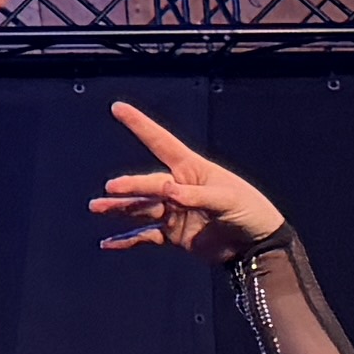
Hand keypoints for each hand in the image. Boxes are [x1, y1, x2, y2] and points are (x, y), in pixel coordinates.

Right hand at [89, 98, 280, 258]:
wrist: (256, 245)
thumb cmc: (249, 211)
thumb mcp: (227, 199)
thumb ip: (196, 196)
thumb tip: (167, 192)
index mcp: (192, 169)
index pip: (161, 142)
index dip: (140, 124)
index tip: (118, 108)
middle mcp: (178, 188)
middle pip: (148, 183)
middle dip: (130, 185)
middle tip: (112, 188)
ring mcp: (174, 212)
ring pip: (141, 207)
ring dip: (119, 208)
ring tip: (97, 207)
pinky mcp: (174, 234)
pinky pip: (145, 235)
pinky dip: (127, 239)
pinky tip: (109, 243)